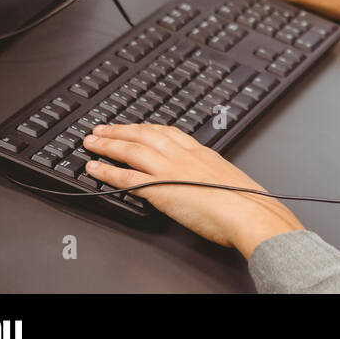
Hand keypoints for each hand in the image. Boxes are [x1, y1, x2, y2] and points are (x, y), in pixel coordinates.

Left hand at [84, 123, 301, 258]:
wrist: (248, 212)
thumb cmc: (245, 201)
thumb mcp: (227, 178)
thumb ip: (210, 174)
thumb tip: (205, 181)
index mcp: (201, 151)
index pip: (167, 132)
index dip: (145, 127)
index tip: (133, 126)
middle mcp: (183, 155)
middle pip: (144, 135)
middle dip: (120, 130)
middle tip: (101, 128)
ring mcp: (170, 170)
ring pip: (131, 150)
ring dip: (108, 144)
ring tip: (91, 142)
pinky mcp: (159, 189)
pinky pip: (126, 177)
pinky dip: (106, 171)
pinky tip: (93, 168)